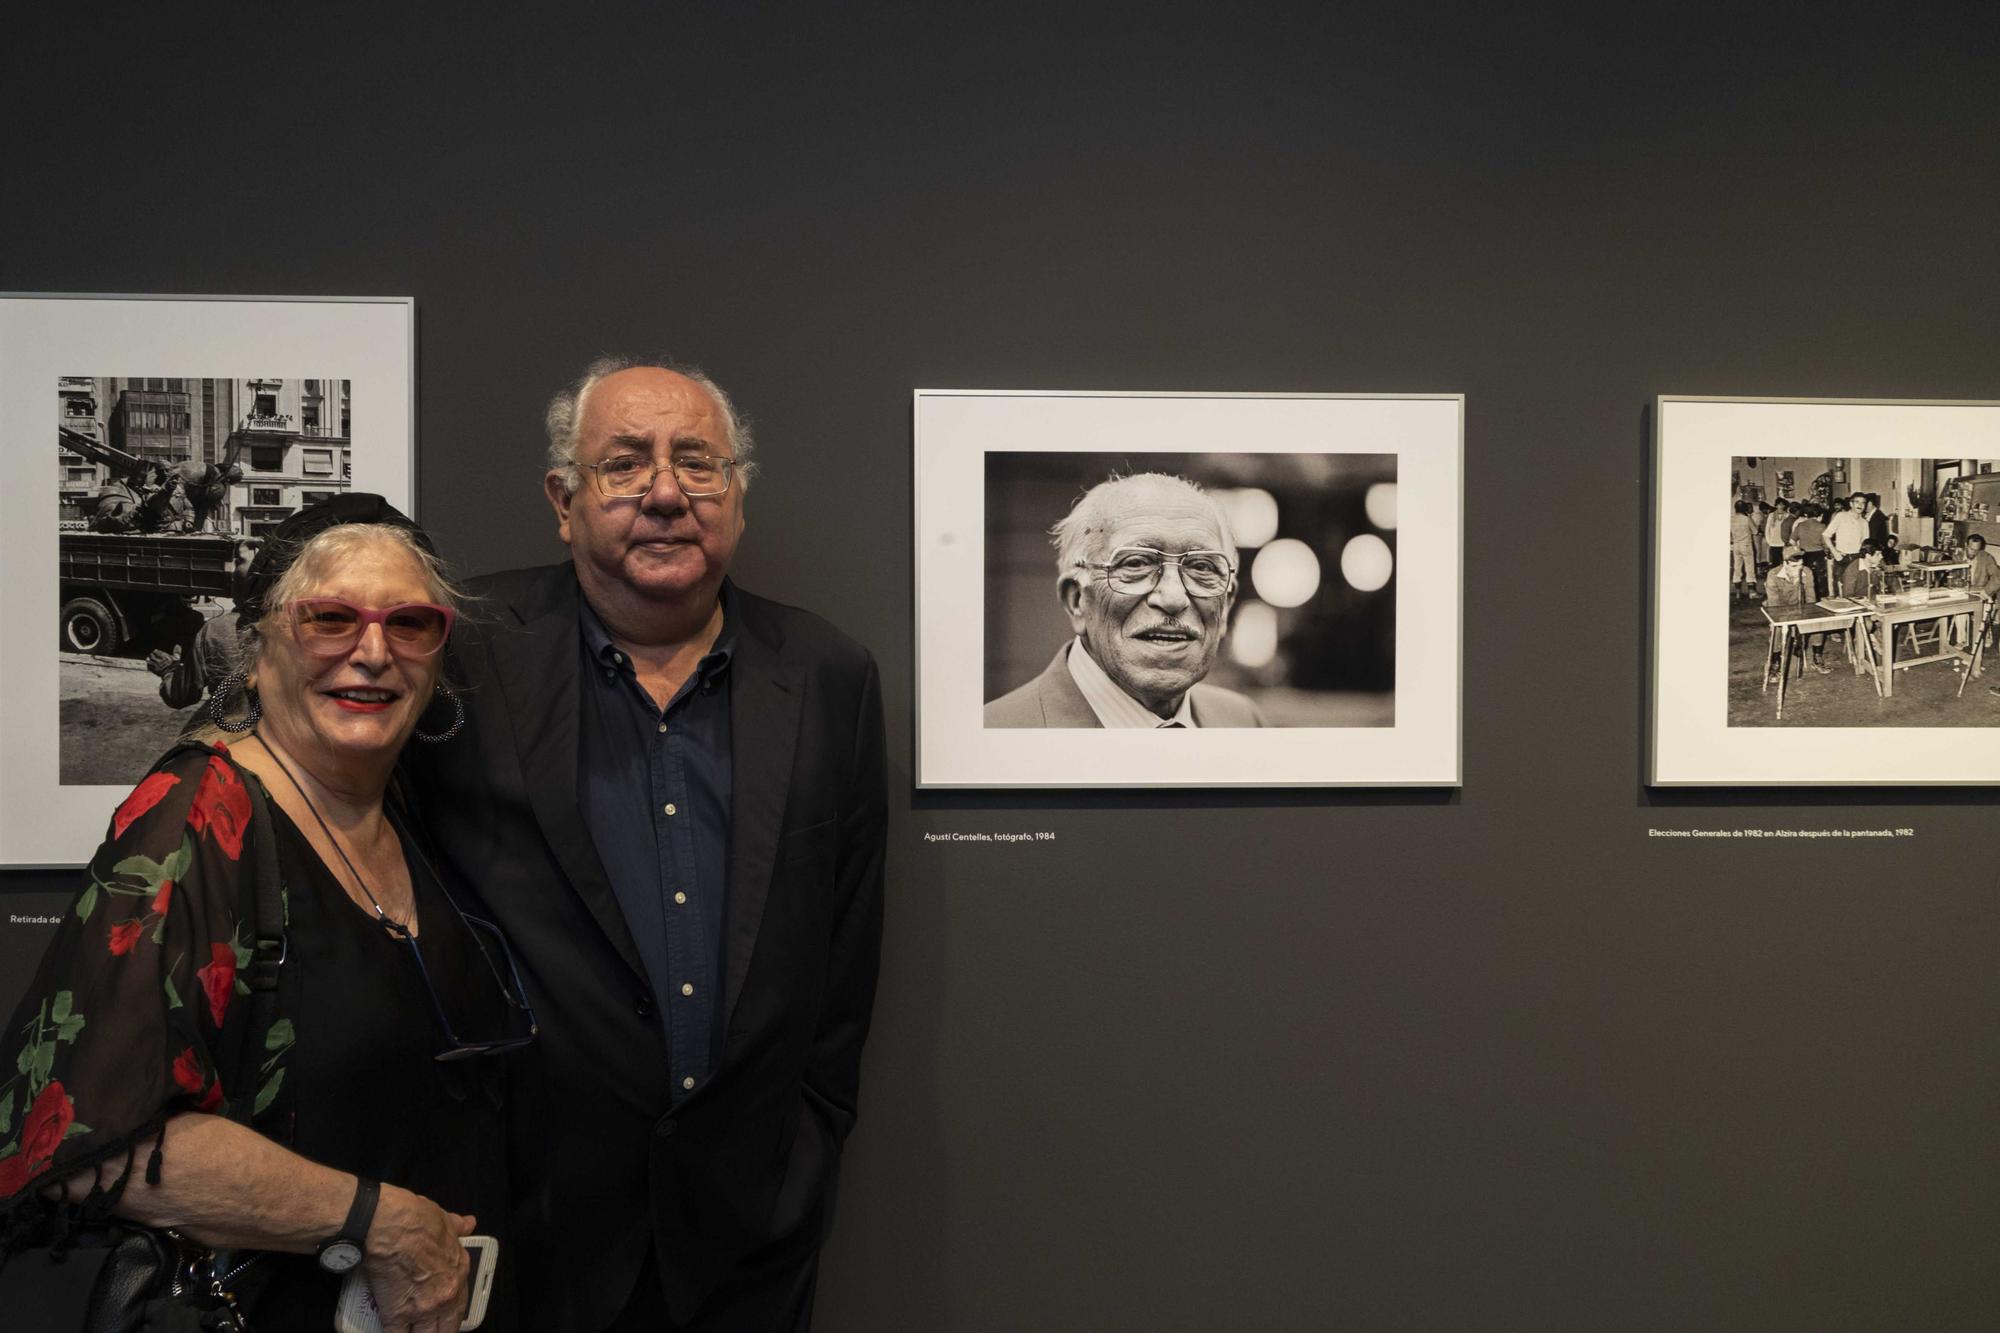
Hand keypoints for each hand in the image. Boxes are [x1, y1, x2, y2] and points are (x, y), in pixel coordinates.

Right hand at [358, 1183, 474, 1332]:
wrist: (388, 1225)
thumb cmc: (415, 1219)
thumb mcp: (444, 1219)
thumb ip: (456, 1227)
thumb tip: (468, 1224)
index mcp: (458, 1272)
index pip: (461, 1304)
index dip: (451, 1312)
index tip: (445, 1316)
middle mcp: (445, 1295)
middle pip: (447, 1327)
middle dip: (439, 1330)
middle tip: (429, 1329)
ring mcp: (422, 1308)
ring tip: (411, 1329)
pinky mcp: (397, 1314)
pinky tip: (392, 1330)